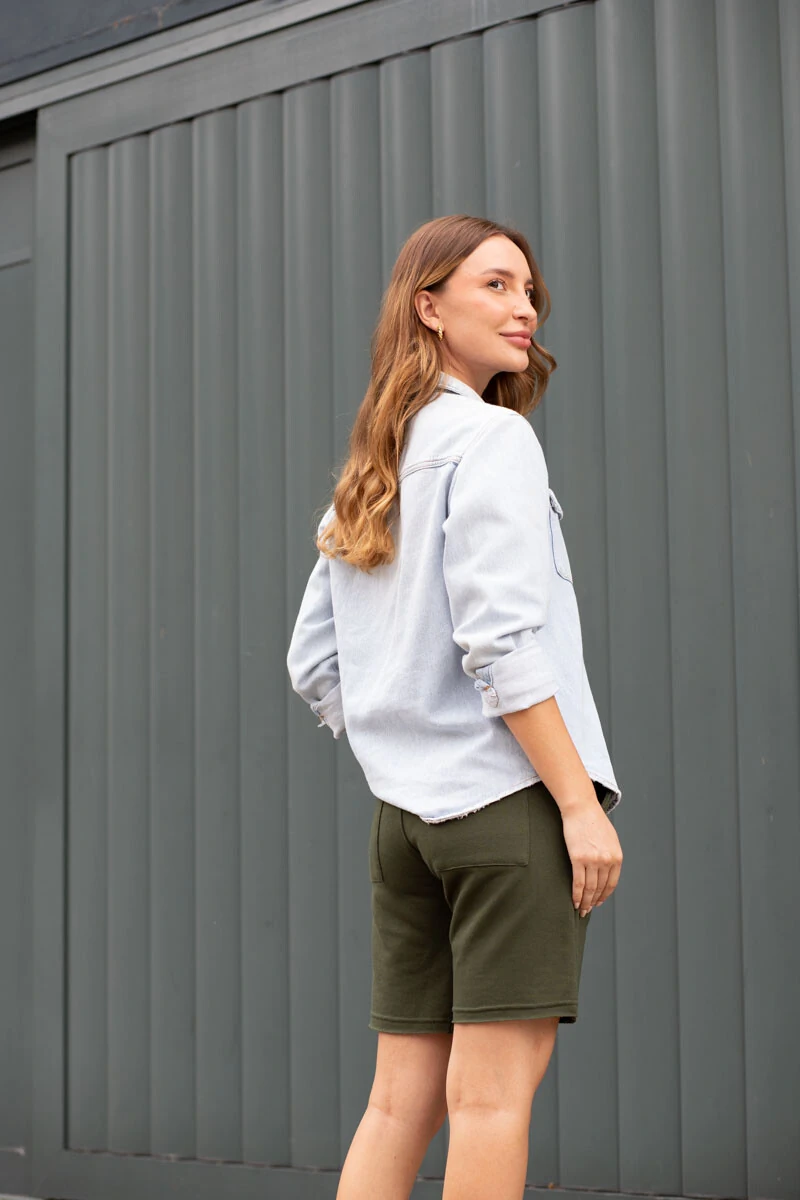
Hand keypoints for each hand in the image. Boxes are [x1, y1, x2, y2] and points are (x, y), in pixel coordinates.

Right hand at [560, 800, 622, 917]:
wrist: (581, 808)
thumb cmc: (593, 821)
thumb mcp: (610, 839)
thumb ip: (611, 855)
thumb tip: (606, 870)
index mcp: (617, 857)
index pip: (611, 884)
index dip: (604, 896)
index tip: (598, 902)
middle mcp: (607, 861)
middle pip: (600, 888)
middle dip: (593, 901)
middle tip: (587, 910)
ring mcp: (593, 860)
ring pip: (589, 888)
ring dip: (585, 901)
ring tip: (580, 909)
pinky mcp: (578, 858)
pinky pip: (578, 882)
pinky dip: (576, 894)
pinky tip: (574, 901)